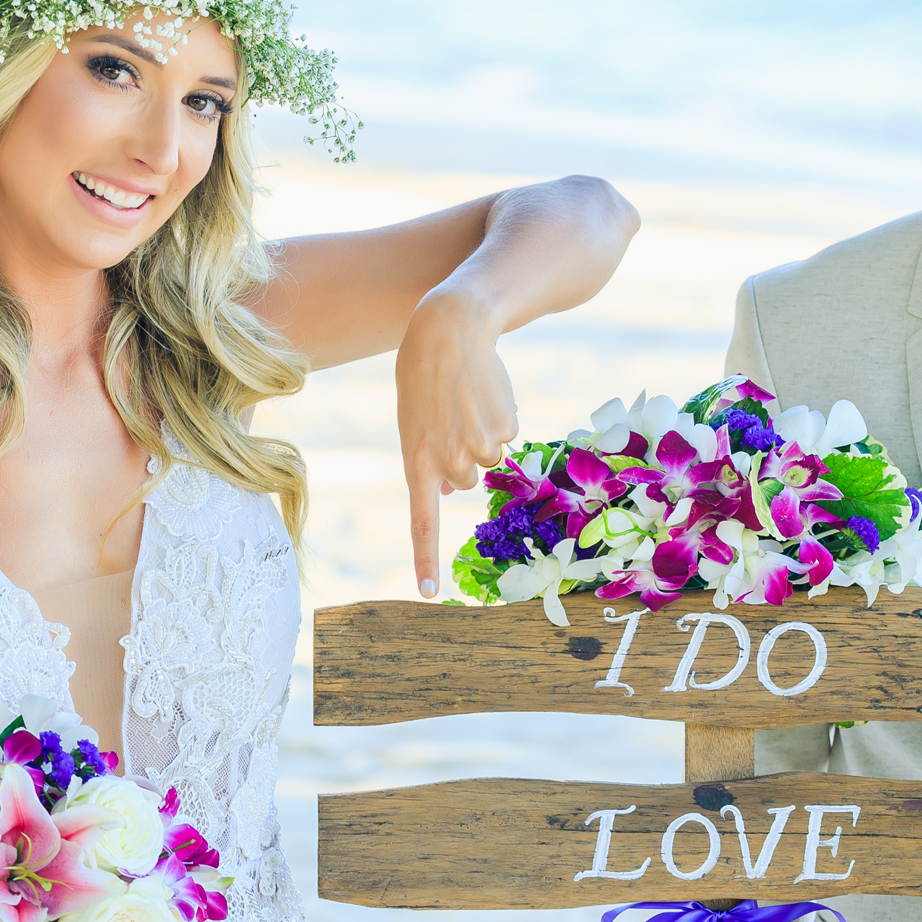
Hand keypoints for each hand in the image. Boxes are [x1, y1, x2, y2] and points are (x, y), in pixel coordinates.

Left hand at [396, 285, 518, 596]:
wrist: (450, 328)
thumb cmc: (424, 374)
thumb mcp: (415, 420)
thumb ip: (429, 459)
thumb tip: (452, 490)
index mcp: (416, 460)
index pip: (422, 519)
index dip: (425, 557)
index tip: (428, 594)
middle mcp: (448, 459)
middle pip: (466, 479)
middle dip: (463, 456)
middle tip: (451, 417)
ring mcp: (478, 445)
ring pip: (491, 458)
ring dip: (484, 435)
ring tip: (467, 400)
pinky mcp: (504, 427)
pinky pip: (507, 435)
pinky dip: (500, 417)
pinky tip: (485, 391)